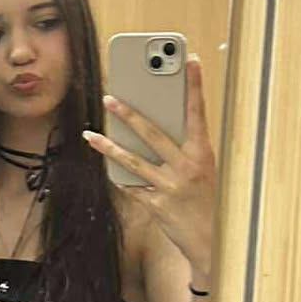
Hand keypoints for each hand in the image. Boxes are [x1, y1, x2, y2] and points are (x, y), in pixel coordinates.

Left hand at [83, 54, 217, 283]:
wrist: (210, 240)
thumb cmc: (205, 198)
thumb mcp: (203, 169)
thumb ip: (184, 148)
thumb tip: (159, 123)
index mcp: (202, 154)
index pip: (198, 113)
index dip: (194, 86)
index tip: (189, 61)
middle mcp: (186, 168)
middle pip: (153, 134)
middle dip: (129, 114)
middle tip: (110, 98)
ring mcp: (170, 187)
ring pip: (132, 161)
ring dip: (109, 146)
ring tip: (90, 135)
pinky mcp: (156, 205)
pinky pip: (130, 187)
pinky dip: (119, 176)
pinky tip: (105, 165)